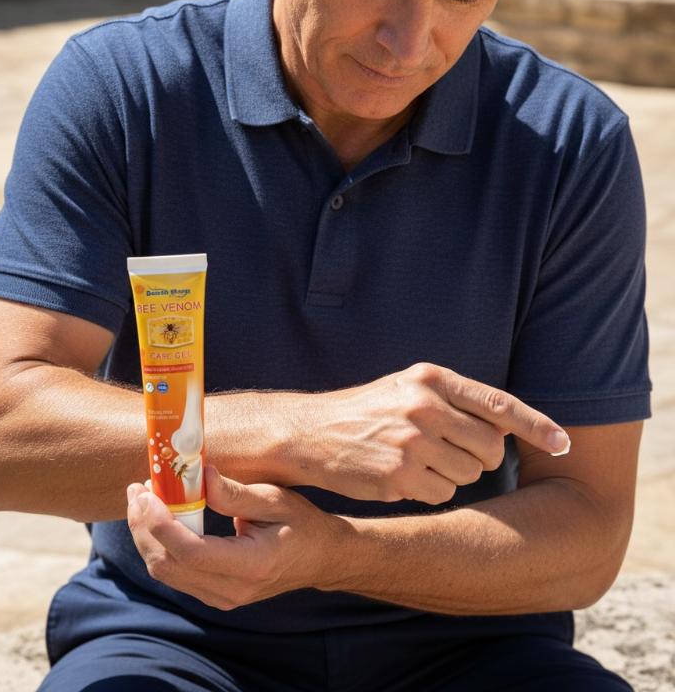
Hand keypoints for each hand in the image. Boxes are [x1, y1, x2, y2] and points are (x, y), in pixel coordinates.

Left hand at [126, 466, 337, 609]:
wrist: (319, 558)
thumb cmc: (300, 524)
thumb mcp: (275, 499)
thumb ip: (236, 493)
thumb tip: (201, 475)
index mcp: (251, 565)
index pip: (191, 553)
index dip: (161, 524)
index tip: (146, 493)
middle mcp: (231, 590)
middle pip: (168, 566)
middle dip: (143, 526)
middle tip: (137, 489)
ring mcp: (221, 598)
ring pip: (165, 573)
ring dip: (146, 536)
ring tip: (141, 499)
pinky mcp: (214, 594)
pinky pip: (174, 574)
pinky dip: (158, 546)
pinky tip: (156, 518)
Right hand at [307, 362, 570, 504]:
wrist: (310, 433)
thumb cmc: (365, 411)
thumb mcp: (407, 389)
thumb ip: (454, 401)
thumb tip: (506, 427)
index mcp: (430, 379)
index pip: (498, 403)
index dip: (537, 425)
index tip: (564, 444)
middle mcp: (424, 406)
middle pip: (490, 448)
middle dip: (480, 458)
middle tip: (448, 453)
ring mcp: (411, 441)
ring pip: (469, 475)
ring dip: (450, 475)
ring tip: (414, 460)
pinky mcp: (398, 475)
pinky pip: (441, 494)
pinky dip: (428, 491)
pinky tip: (400, 476)